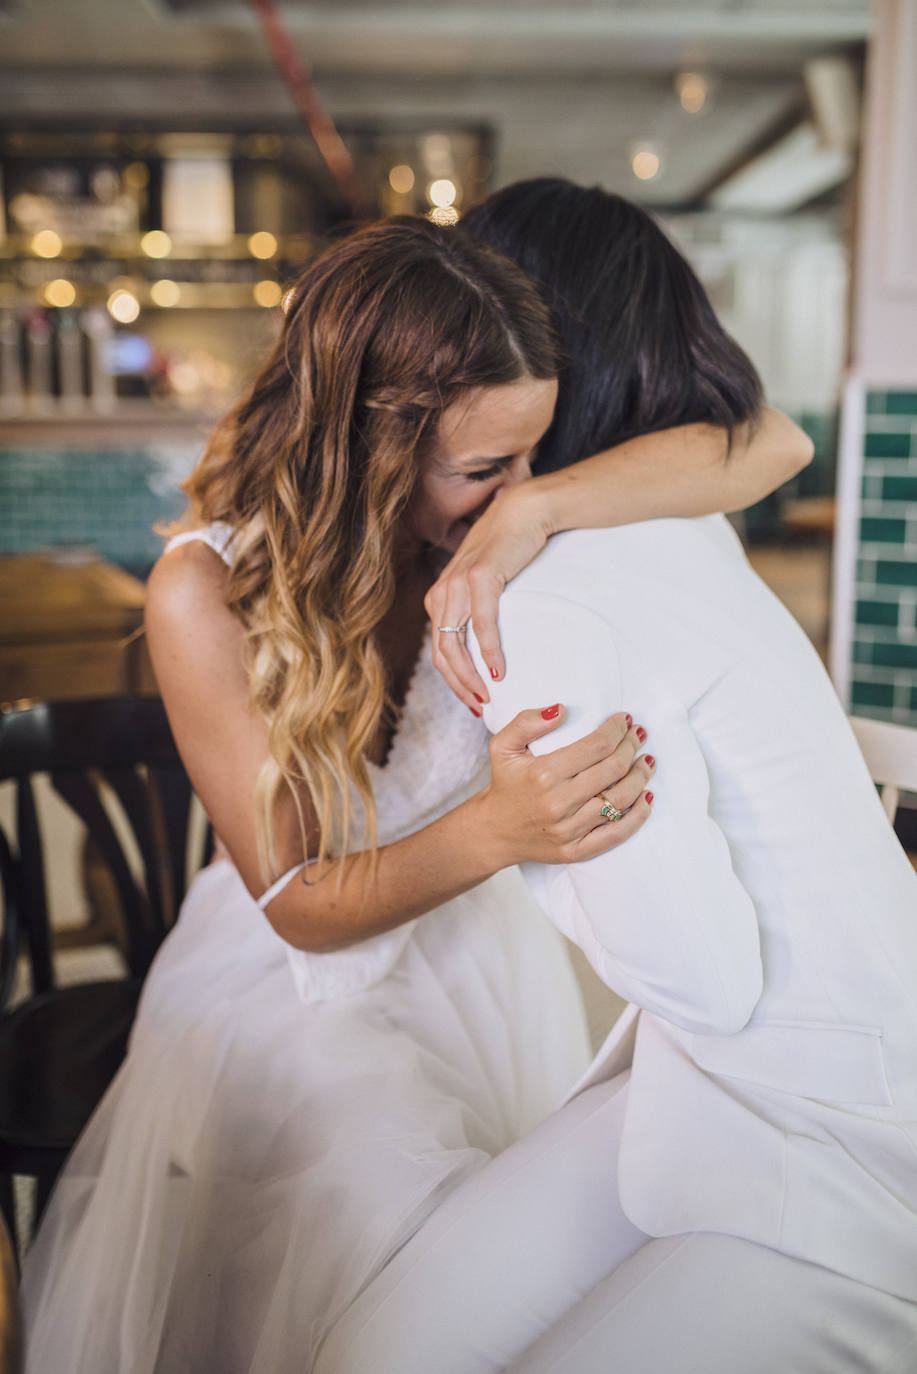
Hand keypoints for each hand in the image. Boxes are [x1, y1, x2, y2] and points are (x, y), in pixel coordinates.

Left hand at [426, 483, 550, 709]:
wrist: (523, 514)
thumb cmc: (509, 553)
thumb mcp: (483, 586)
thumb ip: (475, 613)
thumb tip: (482, 651)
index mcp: (439, 599)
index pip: (439, 651)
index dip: (453, 681)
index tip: (473, 702)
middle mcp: (441, 593)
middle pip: (442, 653)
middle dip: (459, 686)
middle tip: (480, 708)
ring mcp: (457, 584)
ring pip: (455, 644)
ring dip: (470, 676)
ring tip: (488, 697)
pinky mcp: (480, 577)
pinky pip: (482, 624)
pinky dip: (489, 651)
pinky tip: (498, 671)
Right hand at [476, 706, 654, 868]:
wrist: (494, 831)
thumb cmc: (505, 784)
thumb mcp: (502, 746)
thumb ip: (527, 722)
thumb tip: (561, 709)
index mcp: (543, 773)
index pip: (596, 746)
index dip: (617, 729)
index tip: (624, 719)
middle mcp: (558, 802)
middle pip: (613, 770)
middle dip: (631, 747)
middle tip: (638, 736)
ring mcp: (568, 830)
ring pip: (620, 800)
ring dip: (640, 777)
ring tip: (646, 761)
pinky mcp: (576, 851)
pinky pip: (616, 834)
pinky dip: (638, 817)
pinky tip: (647, 798)